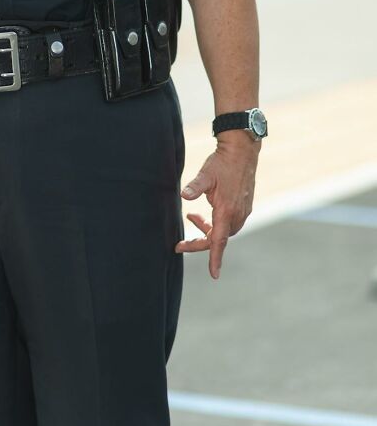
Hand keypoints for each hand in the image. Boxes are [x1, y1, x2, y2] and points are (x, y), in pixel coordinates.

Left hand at [174, 135, 259, 278]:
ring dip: (208, 230)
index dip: (215, 259)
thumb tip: (184, 195)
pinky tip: (206, 212)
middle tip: (181, 243)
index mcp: (227, 211)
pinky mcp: (244, 205)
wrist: (243, 150)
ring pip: (224, 231)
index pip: (219, 241)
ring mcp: (243, 210)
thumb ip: (195, 187)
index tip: (213, 275)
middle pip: (218, 239)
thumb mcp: (206, 174)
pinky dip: (216, 223)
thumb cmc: (223, 162)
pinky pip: (230, 222)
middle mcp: (238, 214)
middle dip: (200, 241)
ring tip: (192, 217)